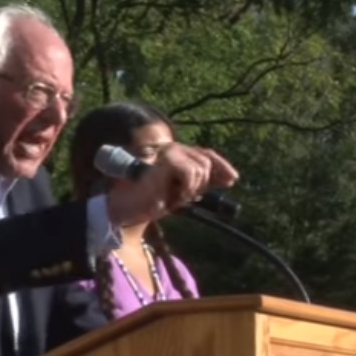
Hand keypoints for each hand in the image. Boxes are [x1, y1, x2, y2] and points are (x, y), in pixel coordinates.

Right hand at [106, 144, 237, 225]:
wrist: (122, 207)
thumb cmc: (146, 201)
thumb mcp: (179, 192)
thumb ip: (200, 184)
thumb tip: (228, 179)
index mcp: (173, 153)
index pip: (205, 153)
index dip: (221, 165)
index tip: (233, 179)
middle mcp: (170, 147)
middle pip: (205, 160)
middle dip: (201, 183)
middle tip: (182, 197)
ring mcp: (165, 151)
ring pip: (200, 167)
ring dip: (191, 188)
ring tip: (173, 196)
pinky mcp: (163, 158)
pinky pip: (191, 171)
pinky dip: (186, 187)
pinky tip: (171, 194)